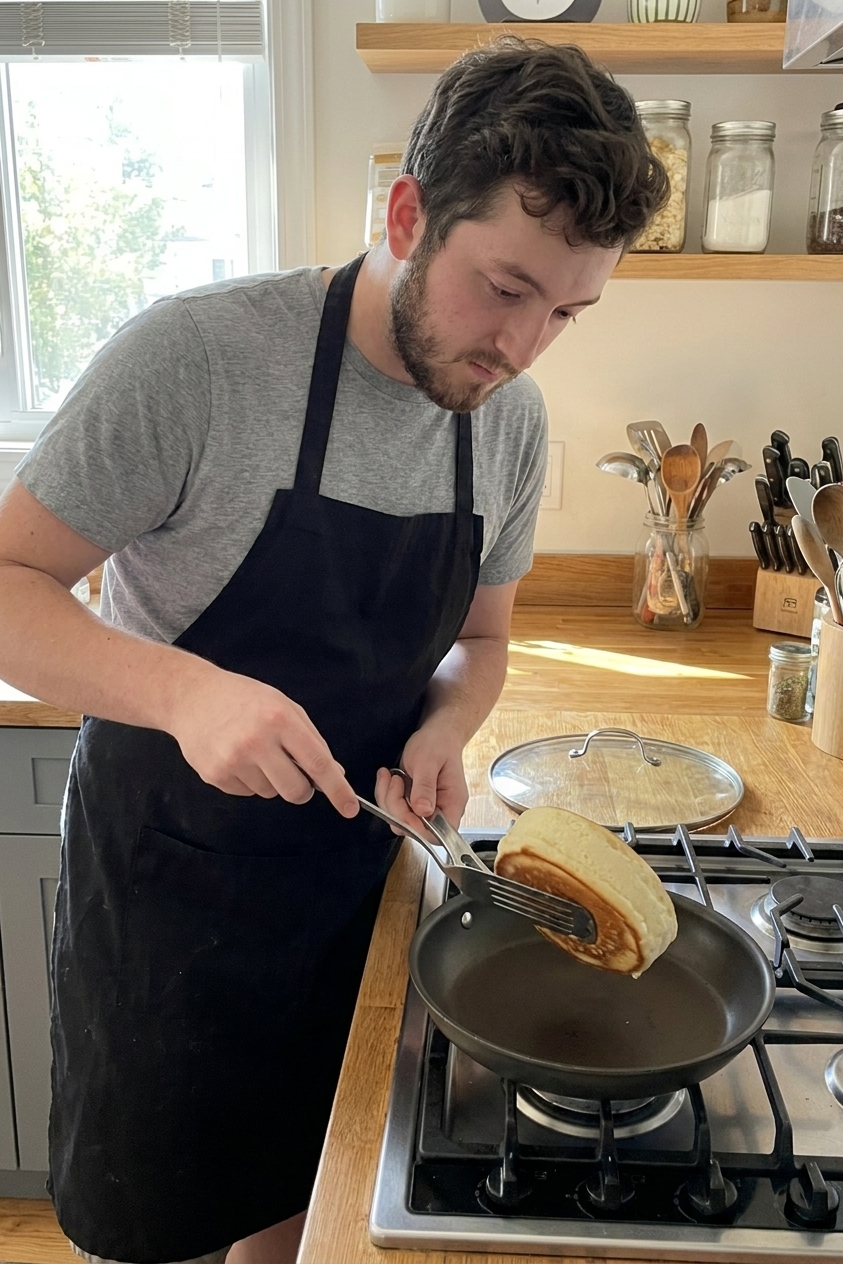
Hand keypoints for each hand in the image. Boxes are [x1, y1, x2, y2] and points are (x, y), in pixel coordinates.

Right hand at [167, 663, 358, 817]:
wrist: (192, 697)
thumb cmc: (244, 699)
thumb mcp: (283, 706)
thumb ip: (311, 740)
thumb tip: (334, 773)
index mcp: (280, 720)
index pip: (318, 763)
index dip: (338, 789)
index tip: (350, 807)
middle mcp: (256, 741)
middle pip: (295, 790)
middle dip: (302, 789)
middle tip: (294, 773)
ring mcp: (233, 760)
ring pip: (270, 793)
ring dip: (271, 780)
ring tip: (255, 751)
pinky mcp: (215, 775)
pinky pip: (247, 793)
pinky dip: (249, 780)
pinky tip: (237, 756)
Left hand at [374, 723, 467, 836]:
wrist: (436, 732)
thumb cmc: (438, 743)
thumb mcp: (428, 762)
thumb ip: (425, 787)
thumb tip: (422, 811)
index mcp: (452, 803)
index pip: (440, 834)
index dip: (419, 829)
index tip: (405, 811)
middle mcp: (441, 809)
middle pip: (415, 829)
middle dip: (397, 808)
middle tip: (396, 782)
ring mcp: (426, 807)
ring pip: (400, 820)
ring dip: (389, 799)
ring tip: (392, 776)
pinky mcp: (413, 802)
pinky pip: (394, 809)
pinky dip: (387, 794)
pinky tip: (389, 777)